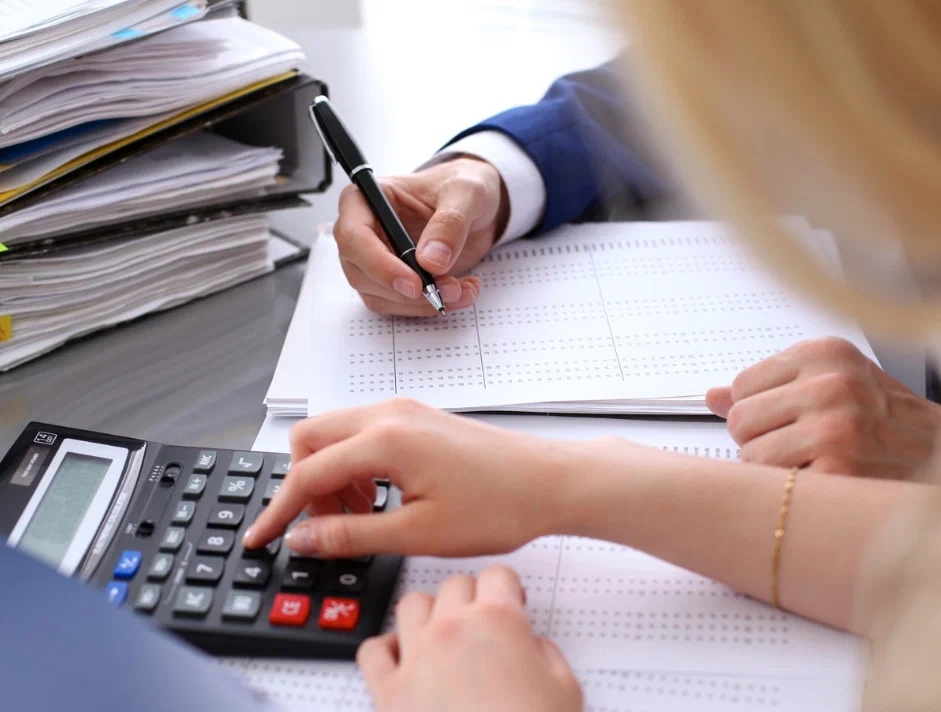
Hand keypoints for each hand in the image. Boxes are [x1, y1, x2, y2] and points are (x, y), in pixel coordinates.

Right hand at [243, 399, 570, 557]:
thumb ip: (351, 535)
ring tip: (357, 517)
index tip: (261, 537)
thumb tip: (304, 538)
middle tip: (320, 526)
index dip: (280, 510)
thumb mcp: (418, 533)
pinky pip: (363, 434)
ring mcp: (405, 410)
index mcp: (386, 439)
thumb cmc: (499, 504)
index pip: (307, 472)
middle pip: (311, 438)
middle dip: (303, 484)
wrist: (549, 482)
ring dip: (330, 475)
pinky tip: (378, 498)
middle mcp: (390, 413)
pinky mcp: (417, 418)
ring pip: (336, 434)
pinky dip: (355, 465)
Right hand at [334, 157, 508, 315]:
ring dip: (421, 304)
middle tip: (449, 290)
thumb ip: (450, 223)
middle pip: (361, 273)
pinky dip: (428, 307)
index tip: (414, 283)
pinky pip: (399, 305)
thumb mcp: (466, 193)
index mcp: (367, 199)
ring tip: (461, 290)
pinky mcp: (391, 280)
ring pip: (379, 296)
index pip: (353, 236)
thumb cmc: (462, 187)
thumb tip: (430, 260)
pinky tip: (460, 292)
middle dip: (406, 291)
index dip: (379, 264)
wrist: (476, 206)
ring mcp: (374, 259)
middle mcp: (363, 231)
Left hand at [357, 567, 581, 711]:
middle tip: (482, 622)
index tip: (510, 602)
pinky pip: (372, 651)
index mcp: (497, 622)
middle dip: (470, 598)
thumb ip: (548, 655)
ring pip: (411, 605)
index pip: (498, 575)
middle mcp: (451, 630)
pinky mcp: (388, 692)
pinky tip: (403, 660)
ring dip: (427, 614)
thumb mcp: (566, 691)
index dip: (507, 589)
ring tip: (442, 635)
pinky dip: (385, 650)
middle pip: (454, 584)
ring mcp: (415, 658)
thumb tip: (533, 646)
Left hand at [706, 337, 940, 477]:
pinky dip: (792, 490)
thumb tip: (710, 396)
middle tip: (799, 445)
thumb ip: (770, 387)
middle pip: (739, 420)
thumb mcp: (830, 383)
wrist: (939, 456)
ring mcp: (835, 427)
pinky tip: (824, 481)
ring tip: (812, 463)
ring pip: (751, 455)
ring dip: (773, 469)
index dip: (758, 411)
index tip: (789, 418)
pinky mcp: (839, 470)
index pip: (741, 386)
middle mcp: (830, 384)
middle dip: (760, 439)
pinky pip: (775, 484)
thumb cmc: (884, 420)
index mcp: (824, 354)